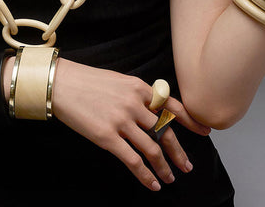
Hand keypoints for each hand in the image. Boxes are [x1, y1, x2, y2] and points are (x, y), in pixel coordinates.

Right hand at [51, 59, 209, 190]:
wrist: (60, 84)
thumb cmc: (87, 82)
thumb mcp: (118, 81)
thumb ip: (137, 96)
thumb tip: (153, 111)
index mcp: (139, 87)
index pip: (172, 106)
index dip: (190, 121)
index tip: (205, 132)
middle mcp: (134, 104)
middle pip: (164, 132)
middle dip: (178, 152)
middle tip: (187, 166)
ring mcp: (121, 121)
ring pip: (152, 149)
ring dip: (163, 167)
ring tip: (169, 179)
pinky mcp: (107, 137)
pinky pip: (133, 160)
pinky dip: (145, 175)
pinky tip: (151, 183)